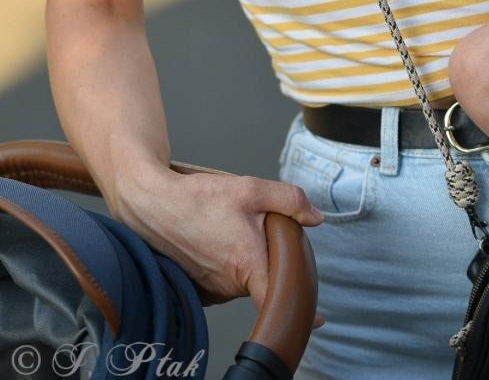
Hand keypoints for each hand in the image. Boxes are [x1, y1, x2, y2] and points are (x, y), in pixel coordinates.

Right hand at [115, 162, 323, 309]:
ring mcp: (212, 290)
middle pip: (263, 278)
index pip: (277, 300)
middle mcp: (229, 286)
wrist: (151, 205)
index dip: (298, 311)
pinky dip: (226, 264)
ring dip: (245, 259)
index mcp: (247, 264)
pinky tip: (215, 240)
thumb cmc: (197, 198)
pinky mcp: (198, 288)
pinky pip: (224, 280)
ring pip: (243, 278)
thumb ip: (289, 200)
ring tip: (227, 229)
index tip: (316, 319)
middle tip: (256, 227)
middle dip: (267, 256)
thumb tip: (315, 217)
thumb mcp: (250, 189)